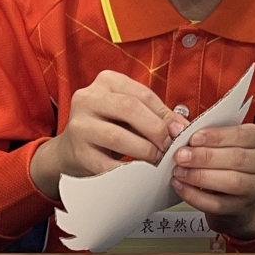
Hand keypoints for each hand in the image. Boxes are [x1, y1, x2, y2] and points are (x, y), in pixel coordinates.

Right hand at [29, 70, 188, 199]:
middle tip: (169, 146)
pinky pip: (107, 163)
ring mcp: (79, 124)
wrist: (71, 149)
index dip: (165, 114)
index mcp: (106, 81)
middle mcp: (88, 98)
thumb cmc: (108, 125)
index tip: (180, 130)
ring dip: (144, 150)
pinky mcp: (77, 152)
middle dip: (155, 129)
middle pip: (129, 109)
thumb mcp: (128, 112)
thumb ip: (155, 115)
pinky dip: (127, 169)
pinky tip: (140, 172)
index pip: (142, 94)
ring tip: (157, 159)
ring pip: (117, 136)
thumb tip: (182, 127)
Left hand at [172, 124, 254, 239]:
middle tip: (180, 156)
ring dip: (200, 176)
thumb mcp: (222, 143)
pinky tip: (181, 187)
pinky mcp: (241, 208)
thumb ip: (202, 135)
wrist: (239, 196)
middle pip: (237, 158)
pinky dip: (196, 196)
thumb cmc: (228, 161)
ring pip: (231, 182)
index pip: (243, 135)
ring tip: (179, 172)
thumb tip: (175, 127)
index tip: (193, 138)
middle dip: (205, 157)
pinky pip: (218, 204)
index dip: (217, 136)